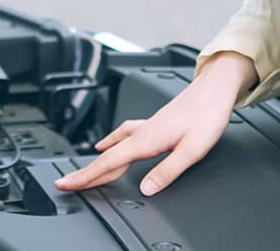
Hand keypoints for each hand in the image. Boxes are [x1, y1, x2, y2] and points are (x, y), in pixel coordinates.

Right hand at [52, 51, 255, 196]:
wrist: (214, 90)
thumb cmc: (207, 116)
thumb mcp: (192, 150)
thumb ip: (167, 171)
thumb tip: (146, 189)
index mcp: (147, 140)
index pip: (109, 162)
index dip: (86, 175)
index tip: (66, 183)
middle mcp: (142, 132)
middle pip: (107, 156)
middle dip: (85, 171)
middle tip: (65, 182)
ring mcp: (146, 126)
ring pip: (114, 145)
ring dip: (98, 159)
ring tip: (85, 170)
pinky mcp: (153, 123)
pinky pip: (123, 135)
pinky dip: (111, 143)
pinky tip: (110, 142)